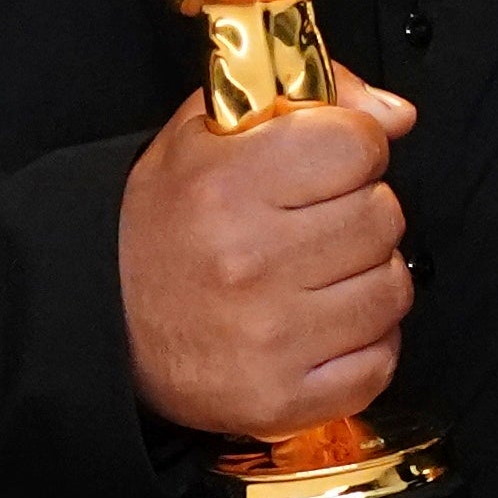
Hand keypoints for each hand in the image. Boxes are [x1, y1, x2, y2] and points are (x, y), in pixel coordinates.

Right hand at [121, 72, 418, 441]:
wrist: (102, 319)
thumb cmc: (160, 225)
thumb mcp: (205, 133)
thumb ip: (304, 98)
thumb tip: (395, 114)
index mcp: (228, 185)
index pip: (359, 144)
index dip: (353, 146)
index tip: (329, 163)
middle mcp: (249, 261)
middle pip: (383, 216)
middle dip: (359, 211)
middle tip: (315, 221)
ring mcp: (269, 337)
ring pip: (391, 288)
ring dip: (367, 278)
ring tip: (317, 275)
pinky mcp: (281, 398)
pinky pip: (379, 361)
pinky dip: (364, 344)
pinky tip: (323, 325)